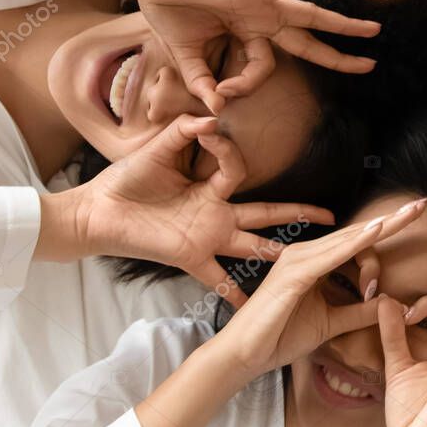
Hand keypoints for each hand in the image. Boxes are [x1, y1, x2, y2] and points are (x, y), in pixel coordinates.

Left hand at [48, 115, 332, 304]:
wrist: (95, 211)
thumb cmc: (125, 181)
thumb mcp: (156, 149)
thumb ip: (184, 130)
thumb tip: (211, 118)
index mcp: (210, 186)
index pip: (238, 168)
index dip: (227, 148)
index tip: (209, 130)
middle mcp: (216, 212)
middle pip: (267, 213)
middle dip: (299, 213)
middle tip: (330, 215)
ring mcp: (207, 237)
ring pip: (254, 244)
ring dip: (281, 251)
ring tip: (310, 261)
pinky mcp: (190, 256)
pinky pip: (217, 280)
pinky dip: (234, 293)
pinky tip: (252, 308)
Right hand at [134, 0, 380, 112]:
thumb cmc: (170, 13)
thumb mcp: (188, 59)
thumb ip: (203, 82)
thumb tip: (216, 109)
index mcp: (250, 35)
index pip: (263, 69)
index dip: (245, 86)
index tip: (221, 93)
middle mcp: (263, 19)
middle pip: (310, 41)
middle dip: (340, 55)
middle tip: (371, 65)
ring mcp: (261, 3)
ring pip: (312, 16)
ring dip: (344, 23)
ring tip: (376, 29)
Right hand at [214, 199, 426, 379]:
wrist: (245, 356)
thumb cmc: (280, 336)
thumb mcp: (331, 323)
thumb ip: (359, 312)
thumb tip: (389, 303)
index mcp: (315, 263)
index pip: (358, 243)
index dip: (388, 233)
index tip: (416, 222)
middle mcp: (308, 254)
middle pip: (358, 233)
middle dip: (393, 219)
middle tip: (423, 204)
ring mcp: (299, 260)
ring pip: (349, 240)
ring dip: (382, 227)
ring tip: (411, 213)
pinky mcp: (295, 274)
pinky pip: (332, 255)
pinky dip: (356, 243)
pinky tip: (377, 231)